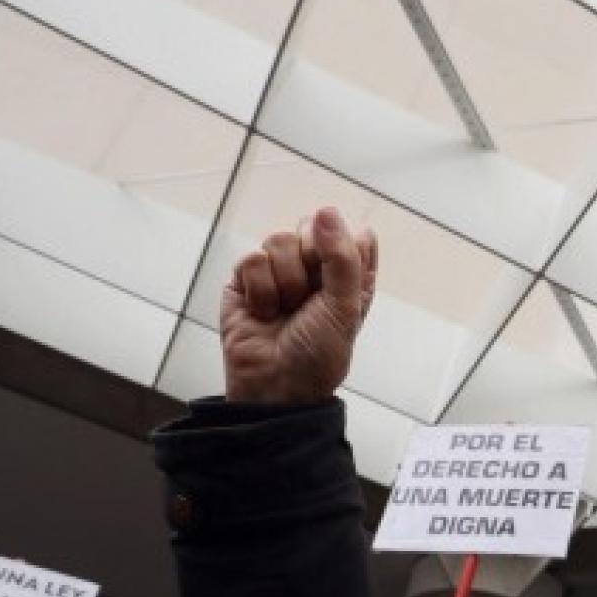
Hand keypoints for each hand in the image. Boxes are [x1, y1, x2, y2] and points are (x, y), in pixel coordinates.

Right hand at [221, 207, 377, 403]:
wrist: (276, 385)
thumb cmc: (318, 354)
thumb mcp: (345, 307)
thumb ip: (342, 257)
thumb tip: (325, 211)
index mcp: (349, 273)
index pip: (352, 232)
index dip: (344, 249)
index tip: (339, 280)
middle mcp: (315, 268)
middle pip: (311, 227)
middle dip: (311, 263)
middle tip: (310, 298)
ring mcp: (279, 271)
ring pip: (278, 240)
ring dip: (285, 282)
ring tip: (286, 311)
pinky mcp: (245, 280)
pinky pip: (251, 259)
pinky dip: (260, 290)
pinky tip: (264, 312)